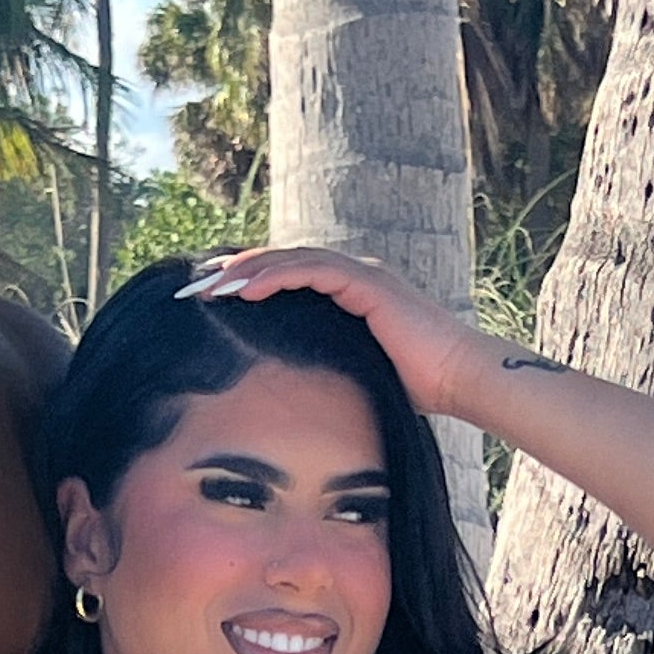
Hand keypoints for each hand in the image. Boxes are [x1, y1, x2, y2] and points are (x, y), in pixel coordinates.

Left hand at [181, 243, 491, 425]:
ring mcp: (362, 274)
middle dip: (235, 273)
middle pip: (282, 263)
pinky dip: (277, 276)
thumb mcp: (353, 374)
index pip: (287, 279)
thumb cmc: (413, 389)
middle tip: (193, 288)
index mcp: (347, 293)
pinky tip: (245, 290)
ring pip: (292, 260)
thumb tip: (284, 393)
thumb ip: (323, 368)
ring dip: (248, 271)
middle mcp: (353, 275)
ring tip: (210, 287)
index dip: (247, 284)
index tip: (208, 301)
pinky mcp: (368, 282)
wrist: (460, 381)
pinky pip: (312, 271)